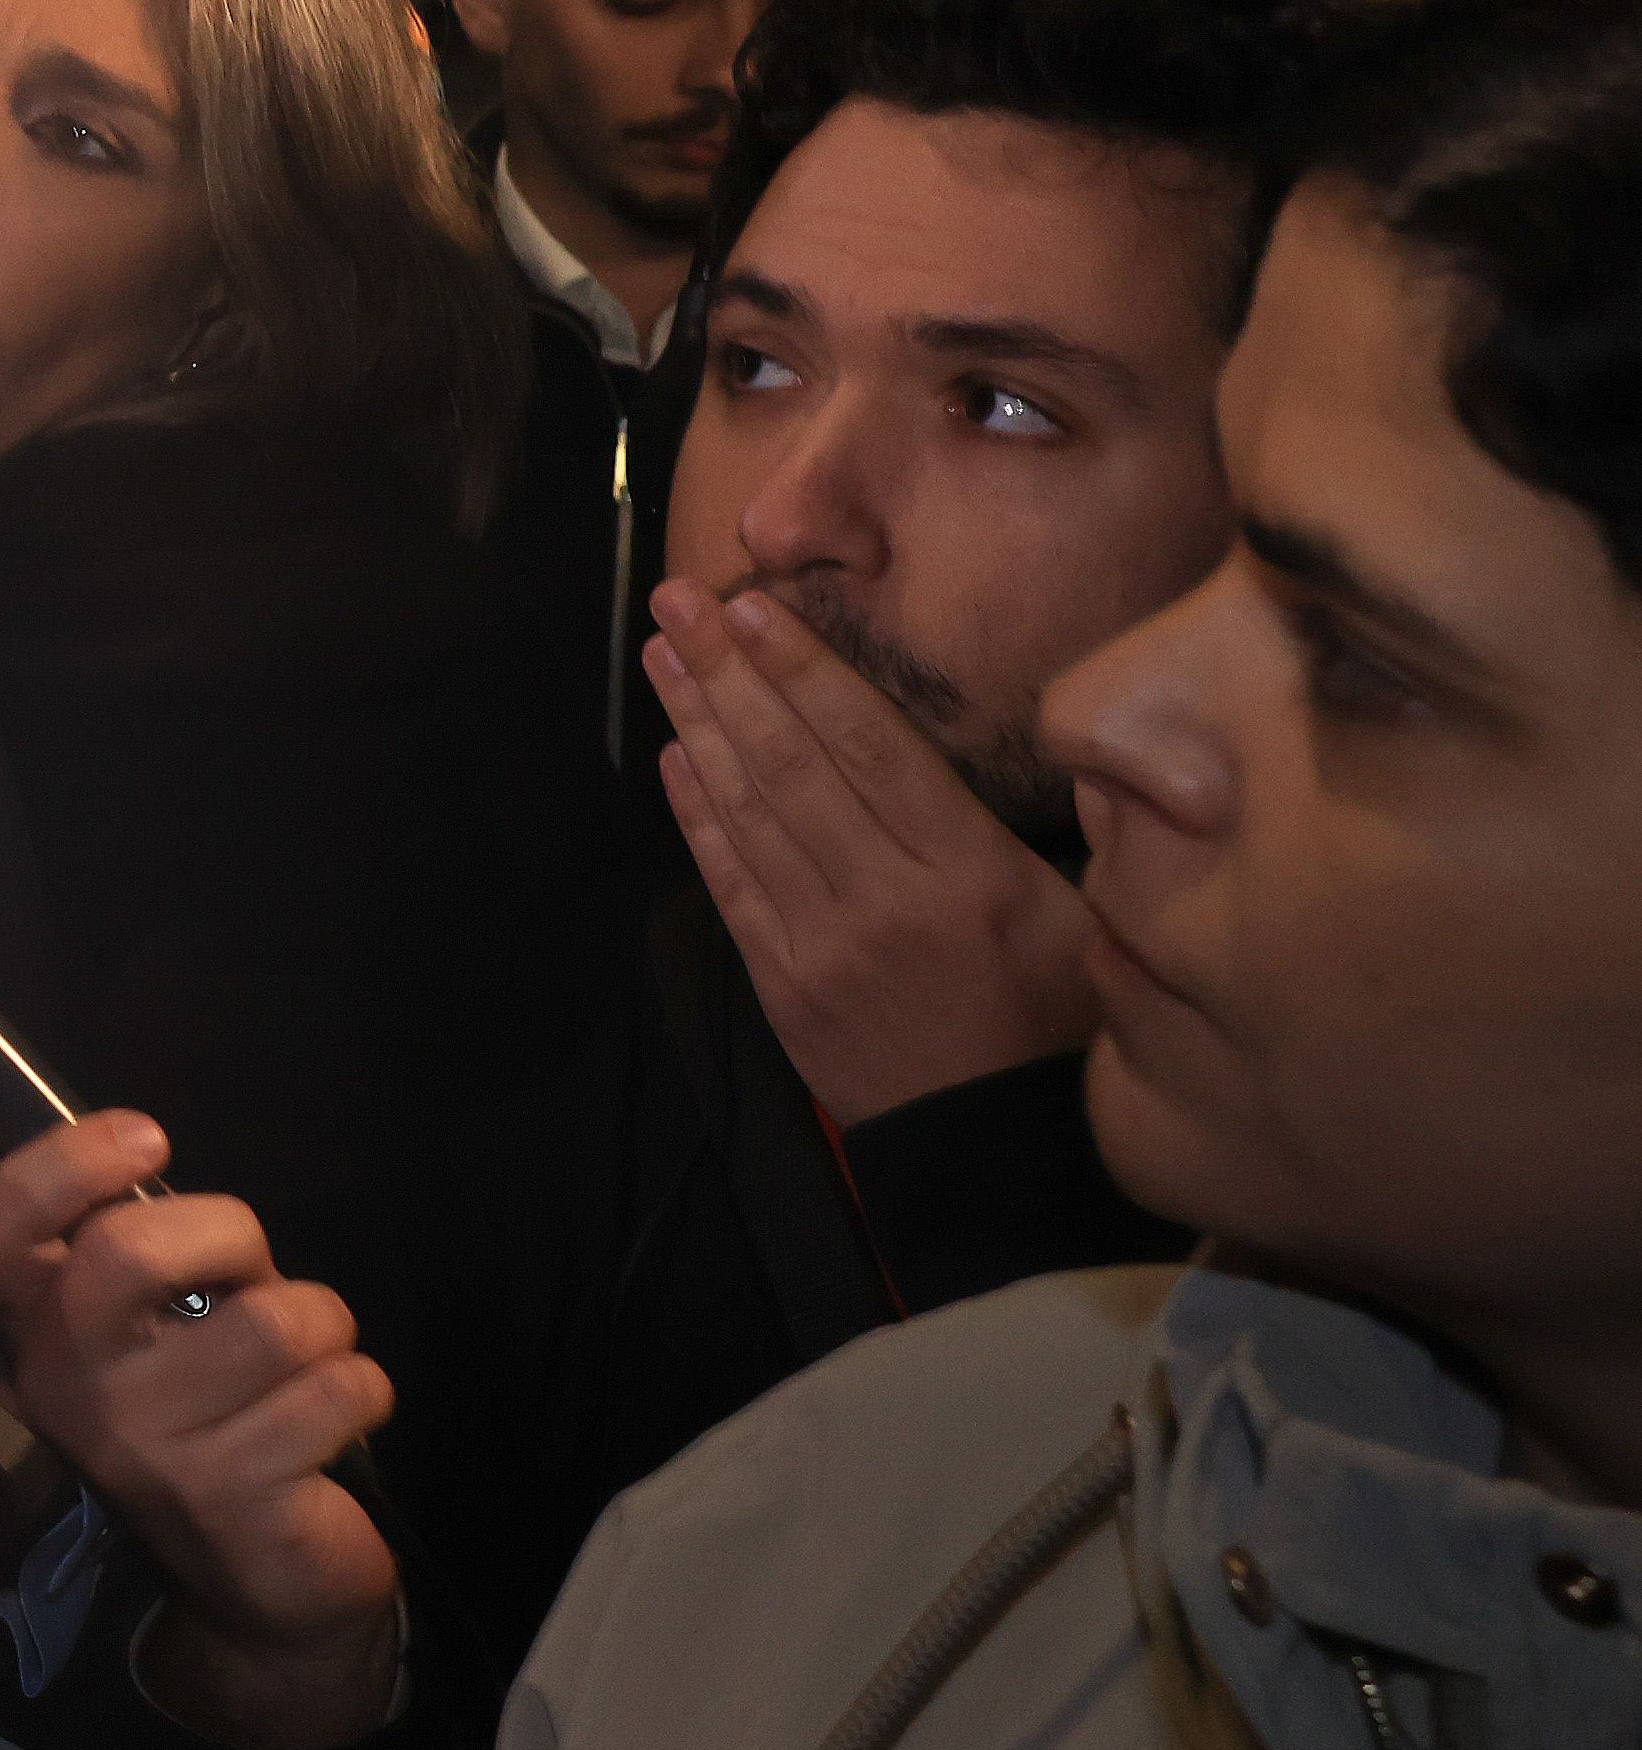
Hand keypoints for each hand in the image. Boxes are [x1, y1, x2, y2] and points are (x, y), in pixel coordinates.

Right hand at [0, 1117, 402, 1749]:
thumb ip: (144, 1261)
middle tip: (257, 1279)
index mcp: (40, 1335)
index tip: (148, 1139)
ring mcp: (144, 1450)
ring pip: (274, 1322)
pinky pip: (338, 1388)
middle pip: (124, 1252)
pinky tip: (335, 1422)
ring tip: (308, 1366)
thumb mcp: (154, 1338)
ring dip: (324, 1326)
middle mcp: (69, 1391)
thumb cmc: (215, 1421)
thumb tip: (168, 1175)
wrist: (261, 1594)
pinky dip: (363, 1388)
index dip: (62, 1163)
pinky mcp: (230, 1498)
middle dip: (232, 1233)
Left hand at [649, 580, 1093, 1127]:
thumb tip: (1067, 731)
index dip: (804, 670)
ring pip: (749, 814)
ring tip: (662, 656)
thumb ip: (1050, 826)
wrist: (998, 1149)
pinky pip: (731, 886)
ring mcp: (824, 944)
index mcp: (968, 873)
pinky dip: (698, 819)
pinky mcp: (783, 985)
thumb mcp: (1087, 919)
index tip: (751, 608)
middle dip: (729, 674)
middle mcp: (885, 898)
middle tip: (675, 600)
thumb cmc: (1060, 1022)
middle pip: (792, 764)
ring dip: (698, 727)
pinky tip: (674, 759)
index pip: (870, 747)